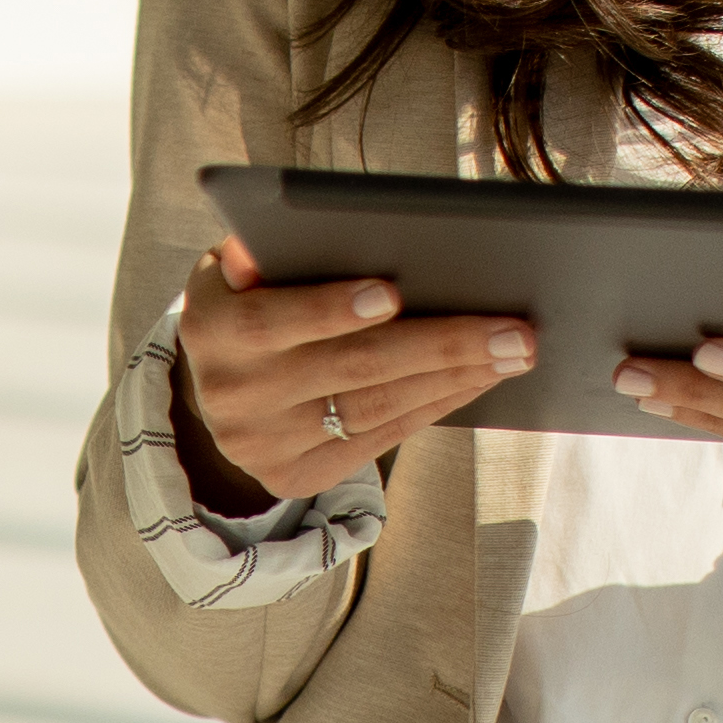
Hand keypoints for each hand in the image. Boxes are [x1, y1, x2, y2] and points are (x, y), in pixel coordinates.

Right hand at [170, 231, 532, 505]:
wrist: (218, 382)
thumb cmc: (250, 297)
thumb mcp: (238, 264)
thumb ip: (256, 249)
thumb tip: (262, 246)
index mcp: (209, 329)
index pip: (271, 320)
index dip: (330, 308)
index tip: (393, 292)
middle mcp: (231, 395)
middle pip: (349, 369)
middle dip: (439, 346)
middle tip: (512, 330)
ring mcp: (262, 444)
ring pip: (374, 408)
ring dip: (453, 378)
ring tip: (513, 351)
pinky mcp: (294, 475)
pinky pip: (379, 439)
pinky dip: (435, 406)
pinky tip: (477, 379)